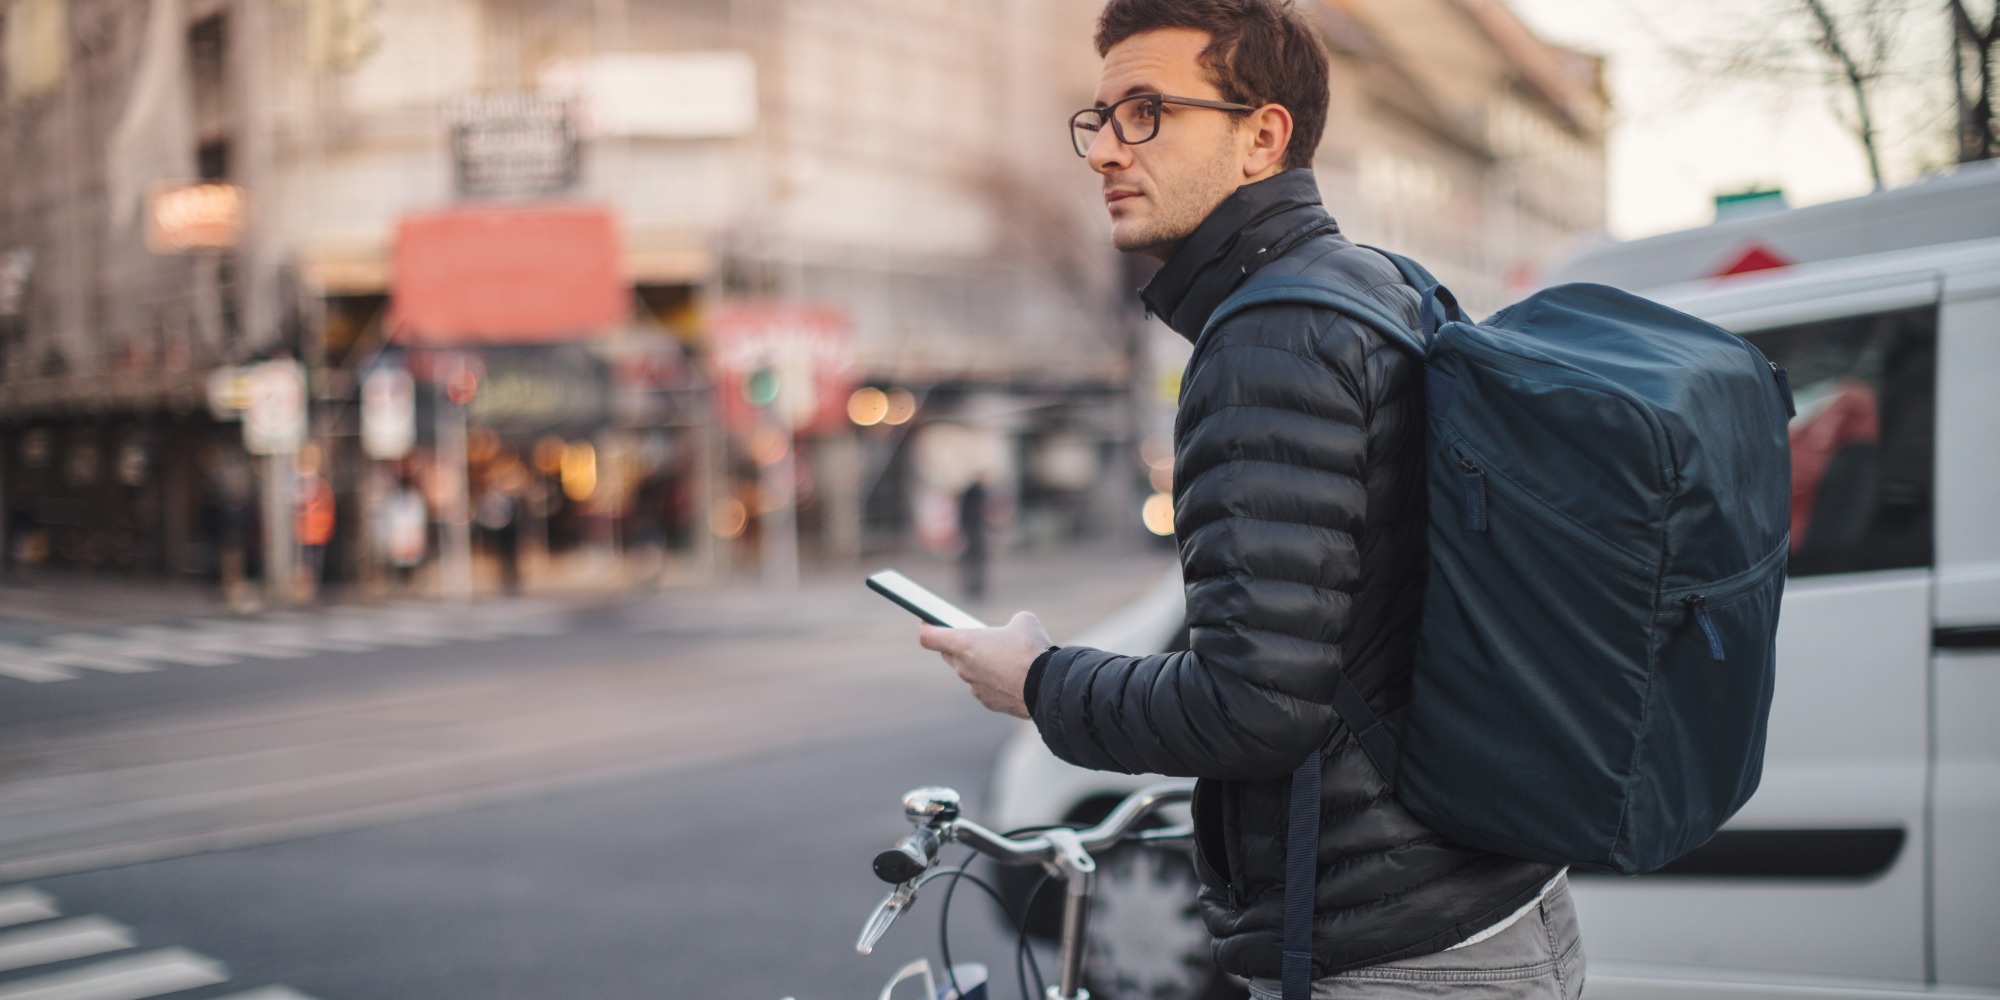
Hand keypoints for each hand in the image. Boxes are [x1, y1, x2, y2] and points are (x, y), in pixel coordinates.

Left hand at [918, 611, 1052, 718]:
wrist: (1047, 686)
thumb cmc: (1032, 649)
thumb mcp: (1024, 622)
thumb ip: (1010, 624)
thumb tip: (1015, 630)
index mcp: (964, 644)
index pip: (928, 637)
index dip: (927, 627)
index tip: (929, 621)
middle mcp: (963, 667)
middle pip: (949, 654)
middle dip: (958, 645)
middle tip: (974, 637)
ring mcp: (974, 688)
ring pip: (969, 672)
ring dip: (980, 664)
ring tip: (1002, 657)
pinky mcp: (989, 702)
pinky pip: (985, 688)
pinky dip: (994, 682)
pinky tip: (1012, 677)